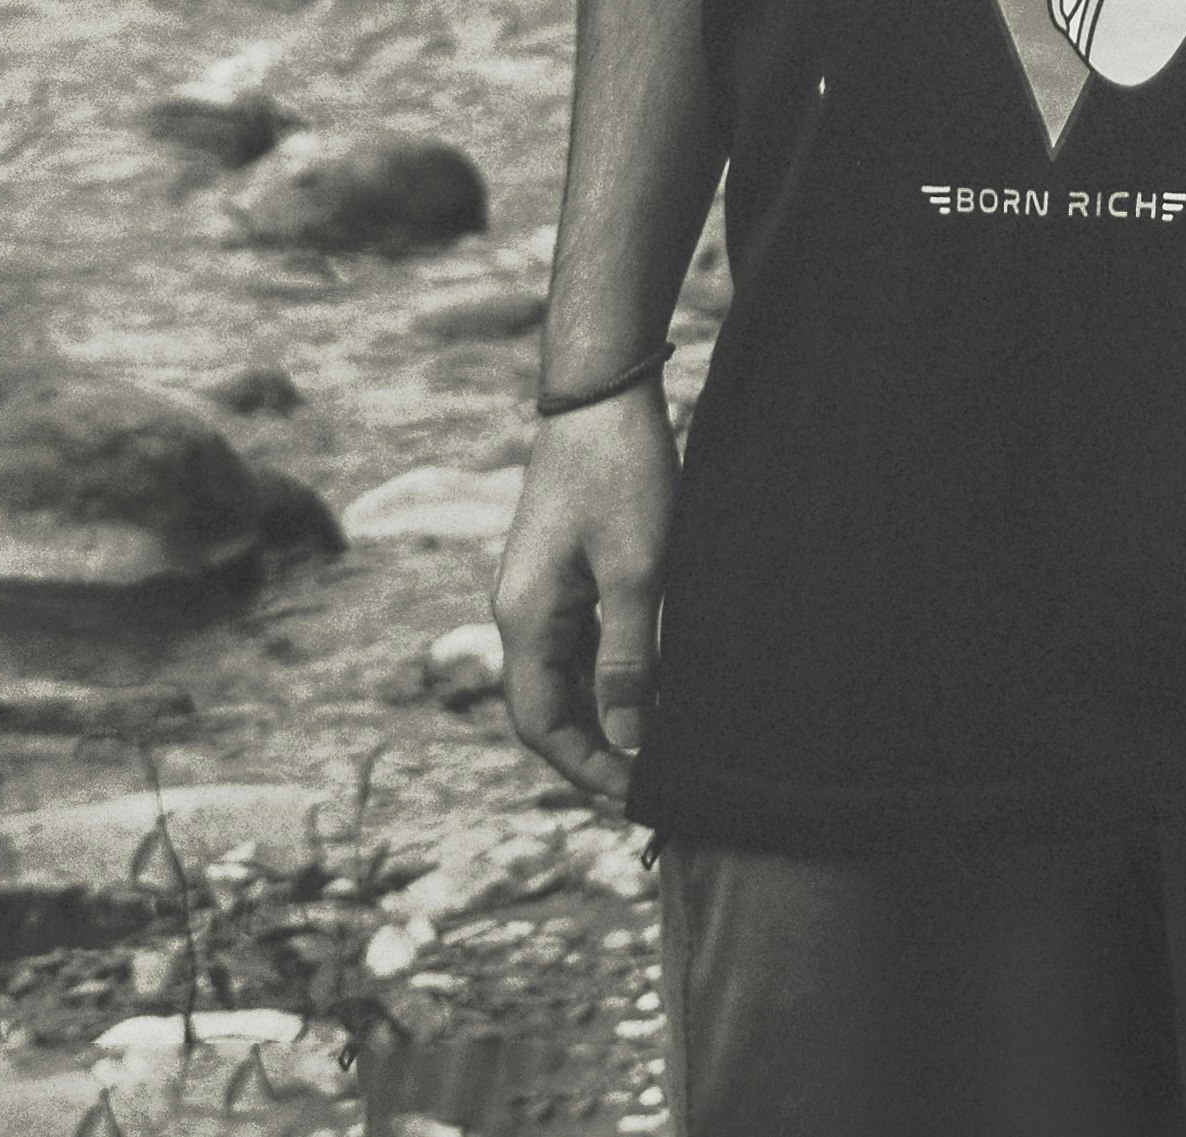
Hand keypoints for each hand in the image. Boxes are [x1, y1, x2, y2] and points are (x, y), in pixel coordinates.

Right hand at [494, 385, 668, 805]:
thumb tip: (628, 741)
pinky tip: (659, 681)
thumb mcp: (639, 571)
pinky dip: (613, 672)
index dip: (584, 767)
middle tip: (657, 777)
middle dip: (596, 748)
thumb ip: (630, 659)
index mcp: (525, 616)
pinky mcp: (564, 573)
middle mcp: (521, 611)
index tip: (636, 792)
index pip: (538, 722)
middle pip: (548, 706)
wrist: (603, 394)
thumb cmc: (621, 473)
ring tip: (664, 739)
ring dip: (607, 712)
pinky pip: (581, 642)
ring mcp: (540, 592)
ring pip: (566, 677)